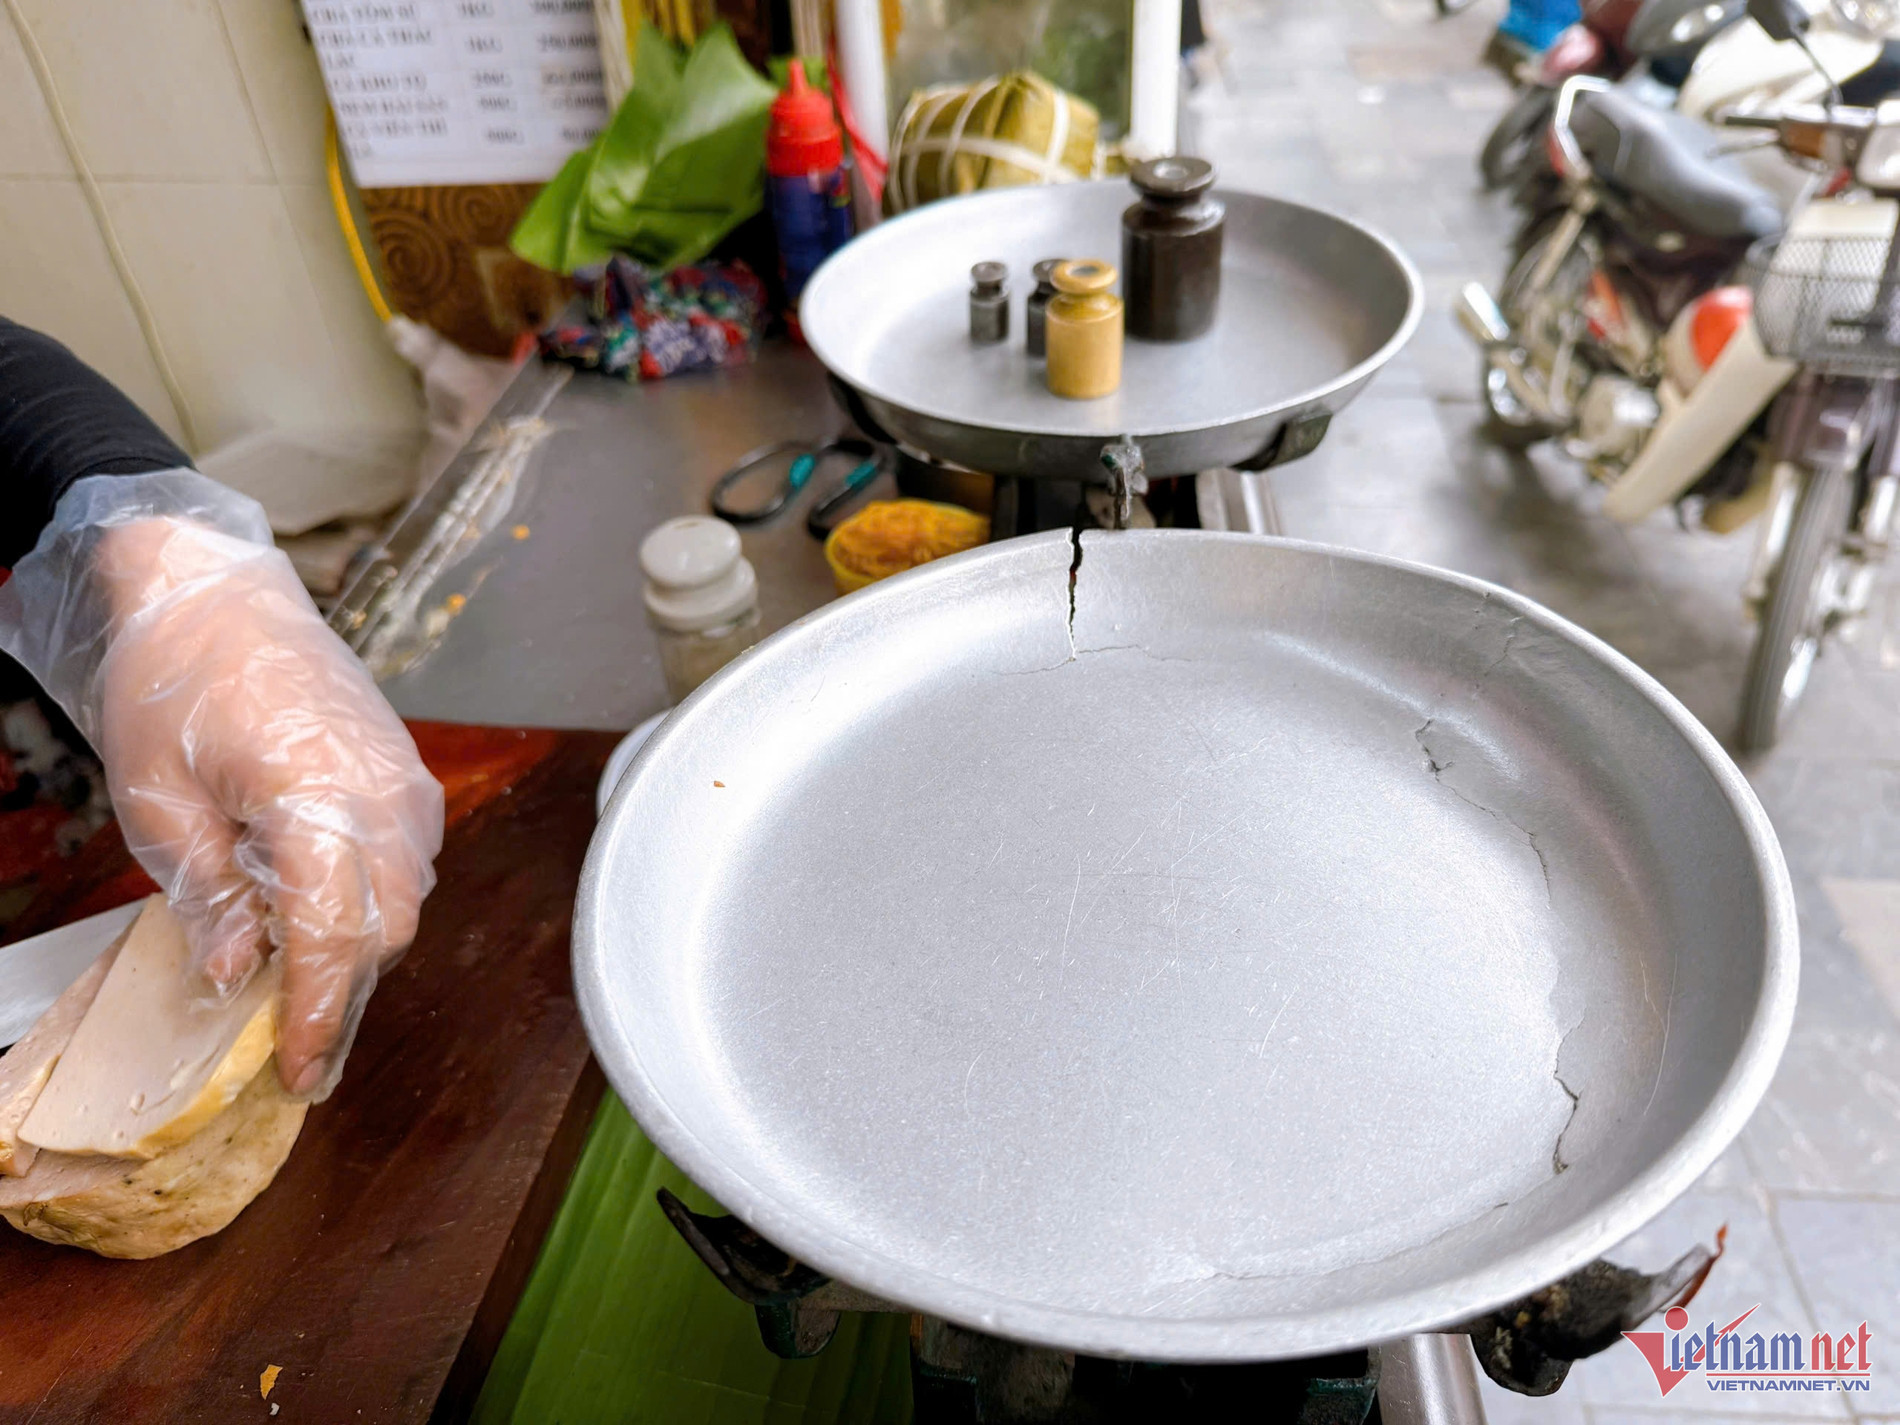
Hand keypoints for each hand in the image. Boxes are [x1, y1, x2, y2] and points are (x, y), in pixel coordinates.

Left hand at [91, 515, 443, 1097]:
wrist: (217, 593)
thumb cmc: (174, 683)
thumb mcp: (157, 801)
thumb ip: (207, 892)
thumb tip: (234, 972)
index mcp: (317, 799)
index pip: (334, 936)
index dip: (317, 1015)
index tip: (300, 1072)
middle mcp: (381, 795)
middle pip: (385, 929)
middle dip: (344, 997)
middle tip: (299, 1054)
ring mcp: (403, 781)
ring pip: (405, 900)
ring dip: (359, 951)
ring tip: (302, 989)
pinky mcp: (404, 772)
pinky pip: (408, 860)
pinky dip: (371, 902)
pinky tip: (320, 916)